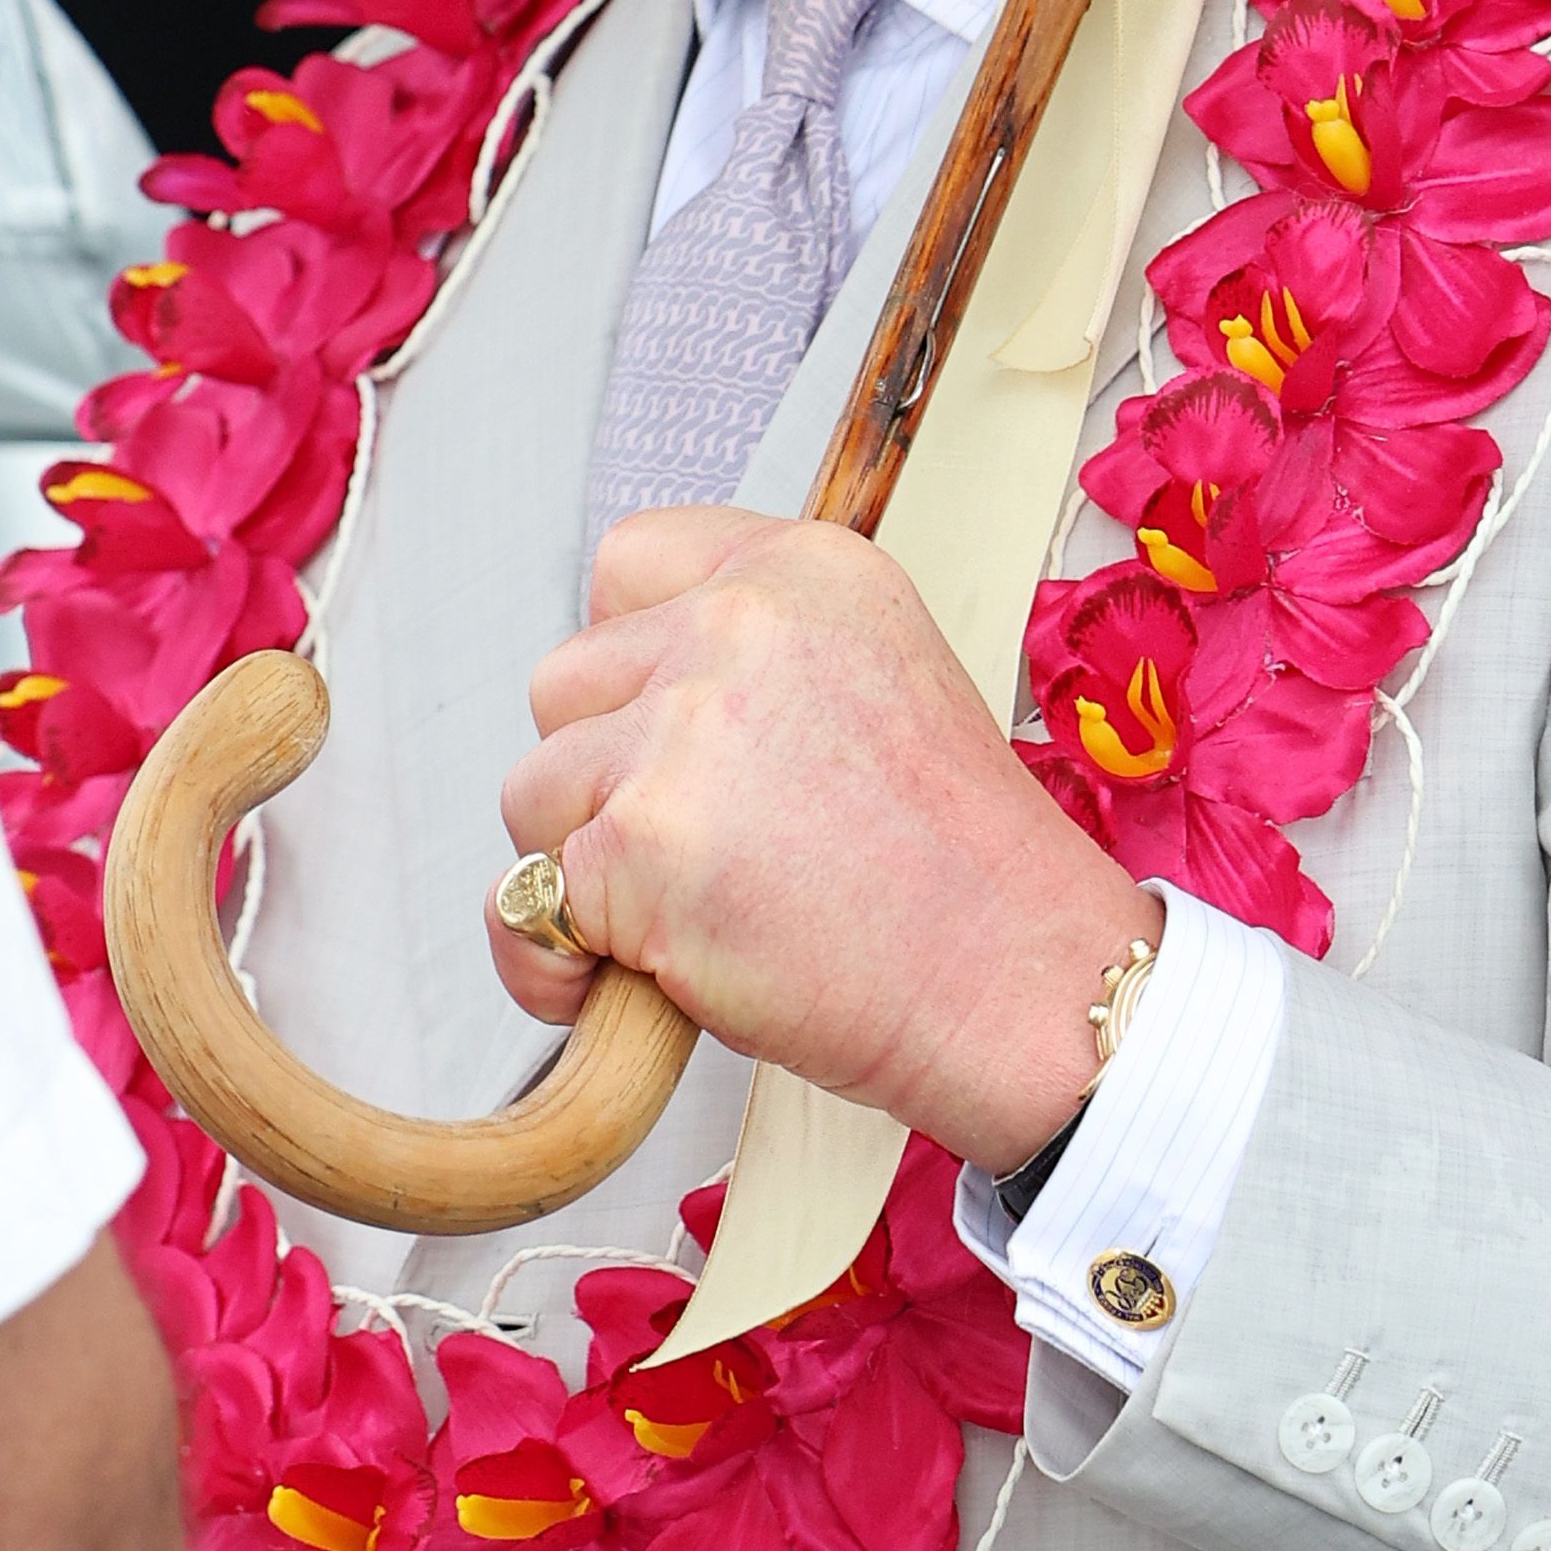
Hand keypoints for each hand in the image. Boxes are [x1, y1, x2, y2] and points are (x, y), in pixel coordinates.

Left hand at [489, 507, 1151, 1168]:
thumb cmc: (963, 877)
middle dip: (606, 775)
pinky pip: (526, 903)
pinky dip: (566, 962)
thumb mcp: (879, 691)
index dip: (633, 669)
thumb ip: (757, 668)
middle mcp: (739, 623)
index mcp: (807, 571)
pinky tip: (658, 982)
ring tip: (702, 918)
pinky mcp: (638, 841)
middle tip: (713, 850)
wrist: (1024, 985)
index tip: (674, 737)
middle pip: (566, 682)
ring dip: (588, 866)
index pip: (629, 565)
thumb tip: (622, 716)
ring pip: (536, 790)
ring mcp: (683, 729)